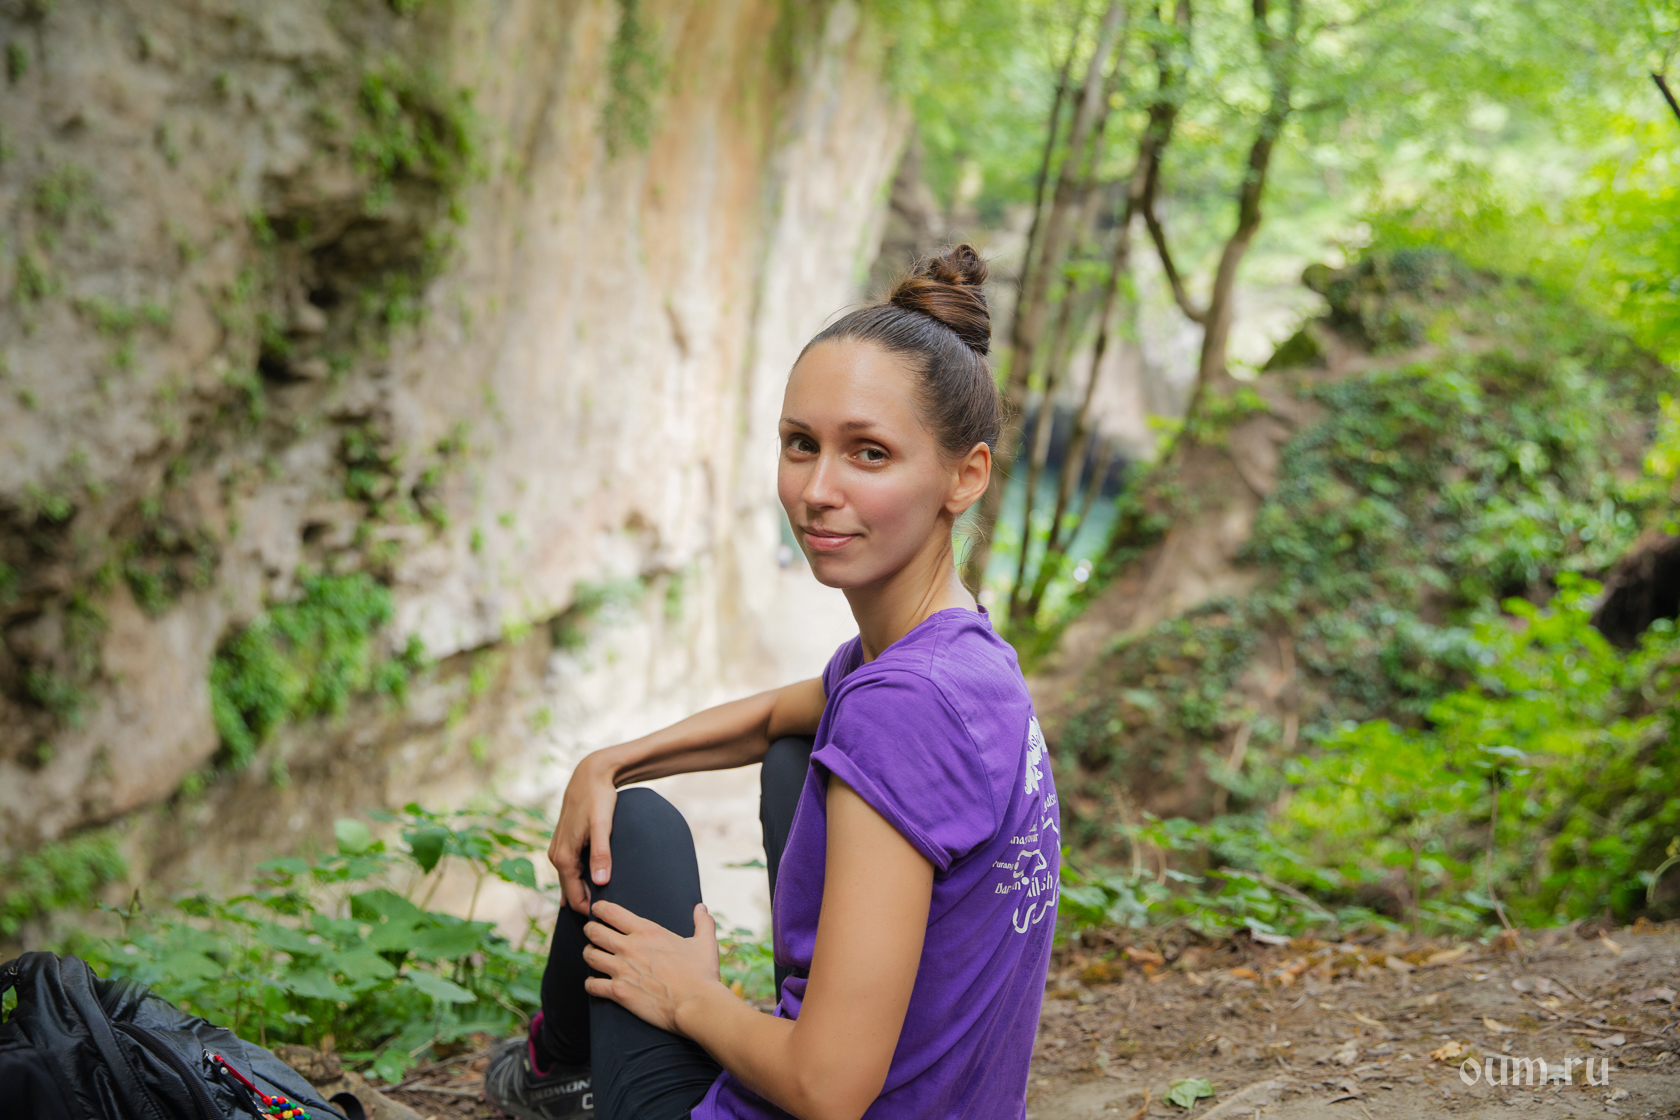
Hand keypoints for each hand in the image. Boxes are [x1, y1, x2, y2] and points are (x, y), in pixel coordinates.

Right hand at [549, 753, 618, 913]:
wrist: (590, 776)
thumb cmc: (599, 799)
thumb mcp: (603, 826)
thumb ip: (602, 853)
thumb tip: (600, 882)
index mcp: (564, 857)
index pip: (574, 897)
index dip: (589, 910)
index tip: (607, 919)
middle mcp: (556, 856)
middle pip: (570, 892)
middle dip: (585, 904)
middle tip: (609, 917)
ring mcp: (558, 850)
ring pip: (570, 881)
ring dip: (583, 892)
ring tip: (604, 905)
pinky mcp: (564, 844)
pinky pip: (570, 870)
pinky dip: (579, 880)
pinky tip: (592, 886)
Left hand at [581, 901, 723, 1034]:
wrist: (696, 1004)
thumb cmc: (701, 974)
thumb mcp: (705, 943)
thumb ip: (702, 922)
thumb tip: (701, 908)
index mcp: (646, 930)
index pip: (611, 912)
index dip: (599, 909)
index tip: (597, 910)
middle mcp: (629, 947)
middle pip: (594, 932)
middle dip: (590, 930)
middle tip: (592, 932)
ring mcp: (621, 969)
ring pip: (590, 956)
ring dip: (589, 954)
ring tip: (592, 955)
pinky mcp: (618, 992)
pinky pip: (592, 985)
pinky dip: (590, 984)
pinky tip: (594, 984)